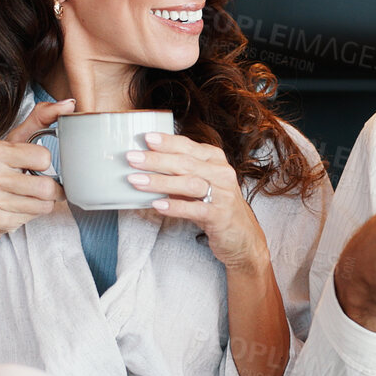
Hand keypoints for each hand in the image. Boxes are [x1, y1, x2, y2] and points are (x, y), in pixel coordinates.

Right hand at [0, 99, 72, 237]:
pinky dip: (33, 213)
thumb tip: (69, 104)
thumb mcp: (13, 143)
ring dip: (45, 202)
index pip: (43, 157)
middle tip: (40, 185)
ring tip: (30, 196)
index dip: (43, 162)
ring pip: (44, 204)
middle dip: (51, 188)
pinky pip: (35, 217)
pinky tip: (19, 208)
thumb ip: (40, 120)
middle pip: (46, 186)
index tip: (33, 164)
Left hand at [125, 132, 264, 269]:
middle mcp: (221, 173)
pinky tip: (156, 205)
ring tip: (136, 181)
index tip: (145, 137)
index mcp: (215, 160)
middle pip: (185, 162)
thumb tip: (145, 164)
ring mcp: (223, 194)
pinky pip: (195, 209)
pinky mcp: (221, 216)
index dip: (166, 141)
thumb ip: (180, 173)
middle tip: (132, 158)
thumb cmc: (215, 207)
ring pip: (189, 183)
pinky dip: (174, 206)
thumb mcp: (200, 185)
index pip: (188, 146)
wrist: (242, 237)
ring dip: (160, 181)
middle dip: (156, 159)